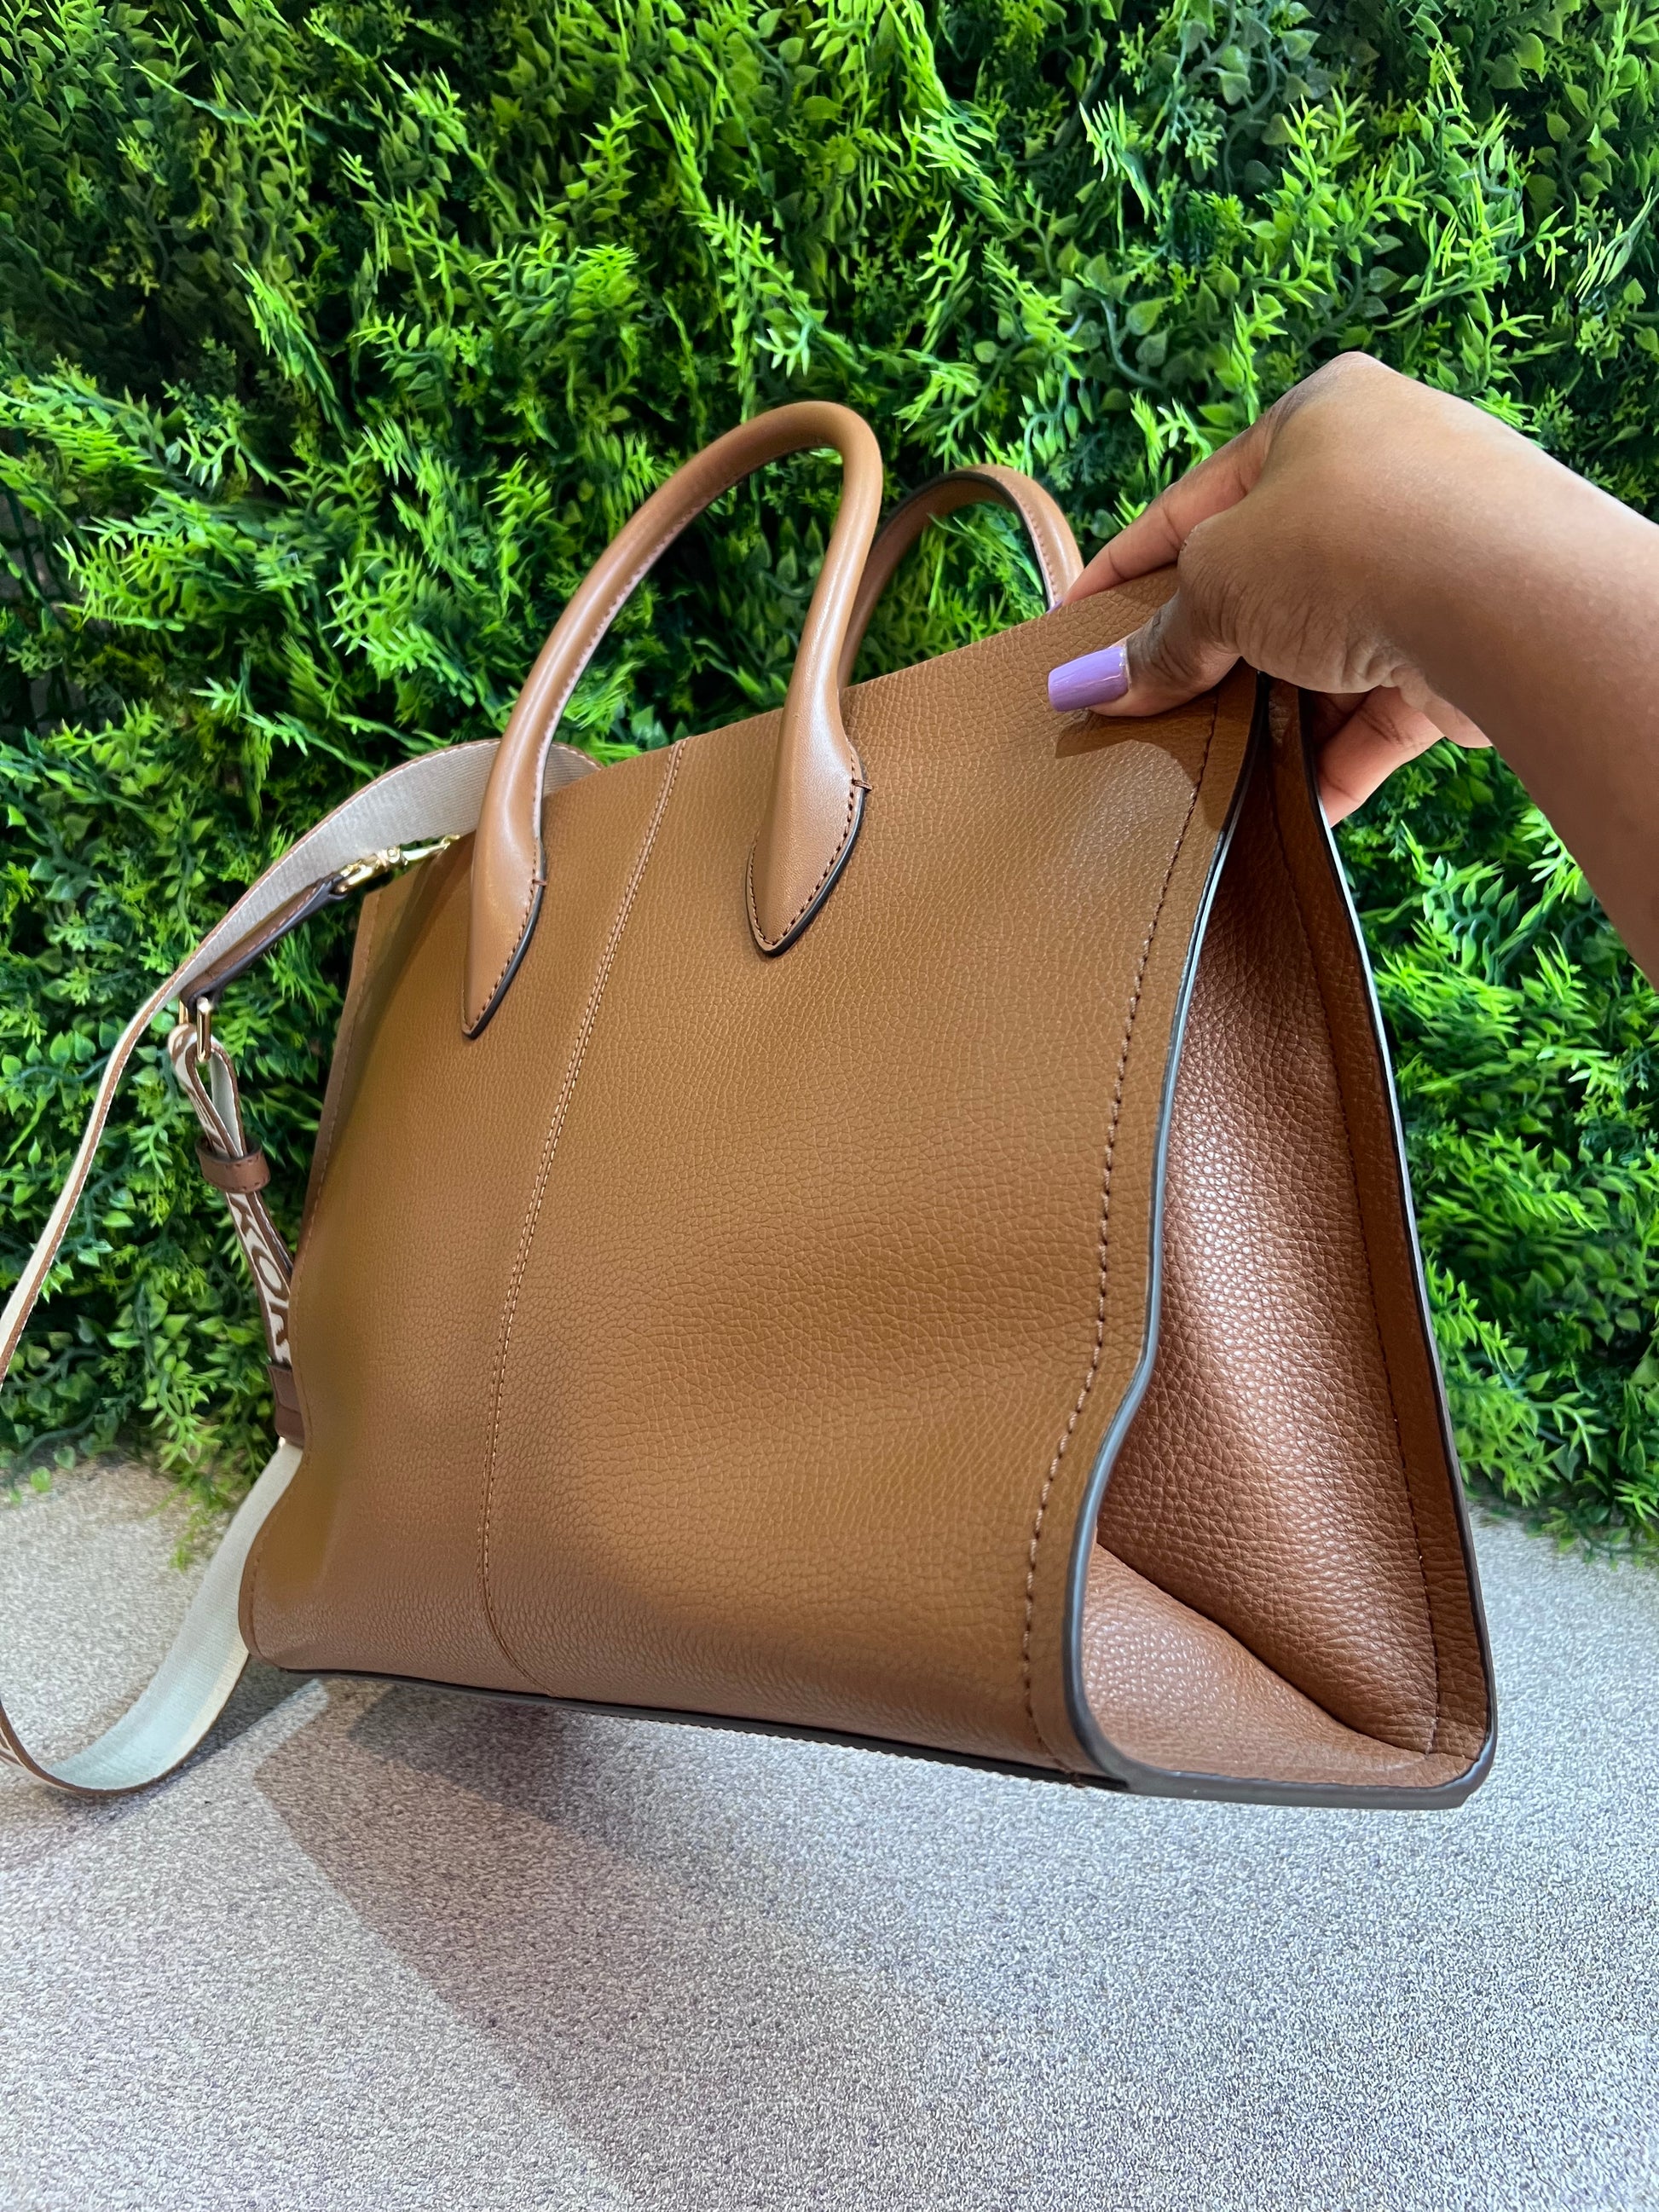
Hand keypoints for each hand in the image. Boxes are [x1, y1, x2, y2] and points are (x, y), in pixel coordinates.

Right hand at [1053, 354, 1501, 821]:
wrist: (1506, 597)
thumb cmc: (1352, 540)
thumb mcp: (1220, 582)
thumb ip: (1161, 639)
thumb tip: (1097, 688)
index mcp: (1318, 418)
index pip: (1196, 501)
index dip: (1127, 569)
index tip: (1076, 626)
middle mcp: (1384, 476)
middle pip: (1264, 582)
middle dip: (1207, 654)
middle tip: (1143, 710)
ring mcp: (1435, 561)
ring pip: (1324, 653)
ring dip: (1271, 715)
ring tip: (1210, 767)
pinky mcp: (1469, 645)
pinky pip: (1381, 711)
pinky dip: (1334, 760)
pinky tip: (1288, 806)